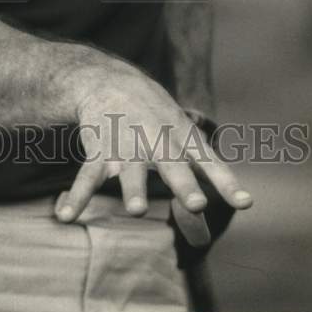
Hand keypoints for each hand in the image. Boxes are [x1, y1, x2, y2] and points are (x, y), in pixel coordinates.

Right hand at [54, 62, 252, 224]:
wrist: (108, 79)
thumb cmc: (155, 116)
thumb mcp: (180, 137)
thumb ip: (198, 178)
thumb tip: (213, 232)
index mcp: (182, 137)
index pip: (209, 162)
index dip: (226, 182)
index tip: (245, 203)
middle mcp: (157, 141)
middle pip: (172, 164)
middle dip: (183, 184)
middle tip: (196, 204)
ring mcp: (127, 145)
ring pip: (131, 170)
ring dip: (133, 188)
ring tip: (135, 210)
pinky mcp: (100, 149)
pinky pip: (87, 175)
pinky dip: (76, 196)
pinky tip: (66, 216)